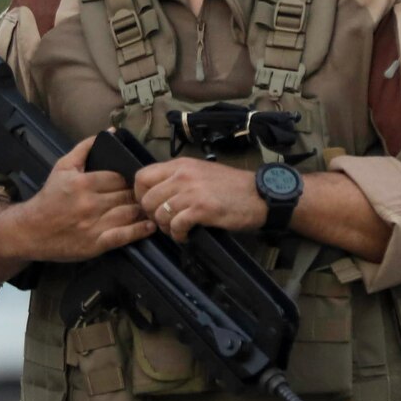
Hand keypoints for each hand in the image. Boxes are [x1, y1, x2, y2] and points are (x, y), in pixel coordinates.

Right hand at [12, 137, 155, 260]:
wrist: (29, 230)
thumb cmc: (49, 198)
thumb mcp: (63, 167)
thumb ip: (86, 147)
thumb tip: (110, 131)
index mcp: (82, 183)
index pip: (119, 178)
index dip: (128, 180)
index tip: (132, 183)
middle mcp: (89, 204)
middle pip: (127, 195)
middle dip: (136, 195)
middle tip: (145, 196)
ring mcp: (93, 225)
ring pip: (129, 213)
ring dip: (142, 210)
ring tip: (150, 208)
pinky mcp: (96, 244)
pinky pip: (124, 235)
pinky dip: (140, 231)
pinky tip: (150, 226)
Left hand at [134, 158, 267, 241]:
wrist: (260, 194)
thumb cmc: (232, 187)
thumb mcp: (201, 173)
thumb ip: (178, 179)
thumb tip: (157, 194)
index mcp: (180, 165)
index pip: (141, 176)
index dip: (140, 195)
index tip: (151, 206)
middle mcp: (182, 175)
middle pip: (146, 199)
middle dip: (152, 216)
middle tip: (165, 222)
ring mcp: (192, 192)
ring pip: (159, 214)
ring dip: (166, 227)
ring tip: (178, 230)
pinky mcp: (202, 209)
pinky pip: (176, 226)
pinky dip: (178, 235)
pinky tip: (187, 235)